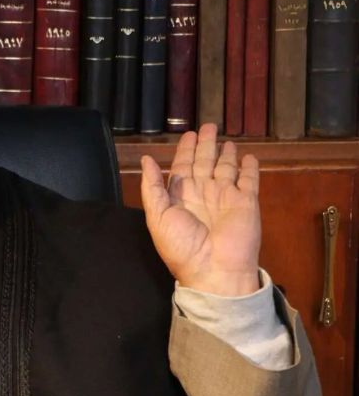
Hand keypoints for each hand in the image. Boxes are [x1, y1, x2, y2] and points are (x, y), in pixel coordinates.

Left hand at [140, 124, 260, 296]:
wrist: (214, 269)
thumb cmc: (182, 245)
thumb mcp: (157, 216)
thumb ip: (152, 187)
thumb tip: (146, 159)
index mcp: (181, 198)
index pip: (183, 168)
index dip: (185, 152)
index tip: (189, 135)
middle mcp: (203, 194)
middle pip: (204, 163)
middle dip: (206, 145)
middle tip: (208, 126)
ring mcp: (226, 197)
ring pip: (225, 168)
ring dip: (225, 154)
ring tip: (225, 139)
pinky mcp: (247, 202)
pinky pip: (249, 180)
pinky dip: (248, 168)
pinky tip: (248, 157)